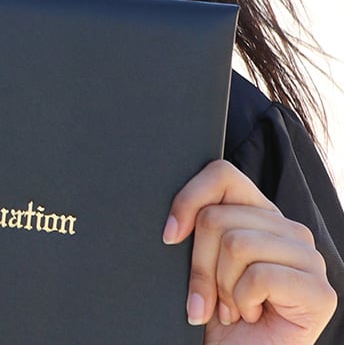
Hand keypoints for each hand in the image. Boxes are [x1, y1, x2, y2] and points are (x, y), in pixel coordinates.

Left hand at [164, 160, 336, 343]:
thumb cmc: (216, 310)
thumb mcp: (199, 257)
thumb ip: (196, 223)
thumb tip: (174, 212)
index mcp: (260, 212)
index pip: (222, 173)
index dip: (188, 200)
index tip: (170, 236)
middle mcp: (289, 229)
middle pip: (218, 217)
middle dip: (200, 264)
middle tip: (208, 296)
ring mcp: (309, 258)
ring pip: (236, 244)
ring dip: (221, 286)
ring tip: (232, 306)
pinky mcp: (320, 292)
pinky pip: (259, 276)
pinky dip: (242, 302)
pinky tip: (251, 315)